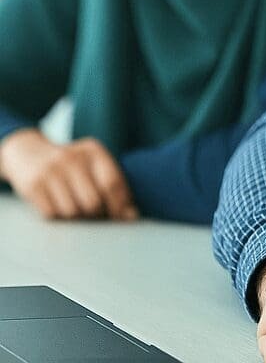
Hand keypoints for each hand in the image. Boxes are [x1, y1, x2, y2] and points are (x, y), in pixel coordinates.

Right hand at [0, 129, 137, 220]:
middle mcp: (73, 158)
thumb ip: (113, 187)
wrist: (28, 152)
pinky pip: (52, 214)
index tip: (122, 219)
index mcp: (94, 150)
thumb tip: (132, 216)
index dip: (119, 205)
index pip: (112, 183)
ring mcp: (52, 171)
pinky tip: (57, 205)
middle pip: (93, 202)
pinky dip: (58, 217)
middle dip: (96, 215)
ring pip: (72, 212)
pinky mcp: (34, 185)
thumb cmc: (71, 165)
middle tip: (93, 214)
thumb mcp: (93, 164)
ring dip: (76, 218)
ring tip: (74, 208)